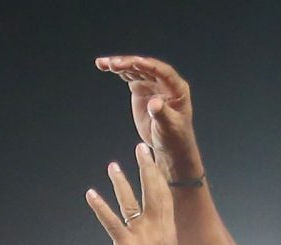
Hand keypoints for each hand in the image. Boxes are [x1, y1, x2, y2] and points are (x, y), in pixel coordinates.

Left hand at [85, 144, 179, 244]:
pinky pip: (112, 222)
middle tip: (141, 147)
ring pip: (131, 202)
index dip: (160, 175)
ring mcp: (143, 238)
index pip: (166, 196)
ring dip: (121, 182)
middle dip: (146, 167)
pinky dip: (100, 207)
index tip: (156, 159)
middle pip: (153, 191)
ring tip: (113, 166)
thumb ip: (159, 240)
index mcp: (169, 232)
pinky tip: (91, 194)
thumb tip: (152, 233)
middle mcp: (158, 230)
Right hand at [94, 55, 200, 183]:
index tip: (134, 63)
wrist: (167, 146)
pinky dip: (117, 70)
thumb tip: (154, 103)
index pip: (162, 72)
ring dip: (120, 64)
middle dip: (130, 63)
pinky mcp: (140, 88)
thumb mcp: (169, 127)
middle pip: (146, 67)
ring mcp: (151, 84)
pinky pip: (128, 75)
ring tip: (104, 64)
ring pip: (135, 69)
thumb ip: (162, 114)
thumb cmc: (174, 138)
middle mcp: (164, 82)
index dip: (148, 66)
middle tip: (114, 64)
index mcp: (177, 88)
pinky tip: (104, 66)